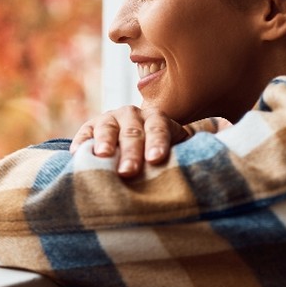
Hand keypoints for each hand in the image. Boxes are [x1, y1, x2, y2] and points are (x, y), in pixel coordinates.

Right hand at [70, 106, 187, 177]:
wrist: (136, 140)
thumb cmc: (159, 152)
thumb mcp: (175, 148)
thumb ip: (185, 153)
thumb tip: (207, 158)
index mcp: (156, 118)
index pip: (158, 128)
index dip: (157, 143)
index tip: (156, 159)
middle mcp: (132, 114)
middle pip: (132, 132)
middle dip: (130, 152)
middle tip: (128, 172)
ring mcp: (109, 119)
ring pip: (107, 129)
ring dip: (104, 143)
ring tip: (102, 156)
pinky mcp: (90, 128)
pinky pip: (84, 134)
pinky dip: (81, 142)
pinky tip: (77, 154)